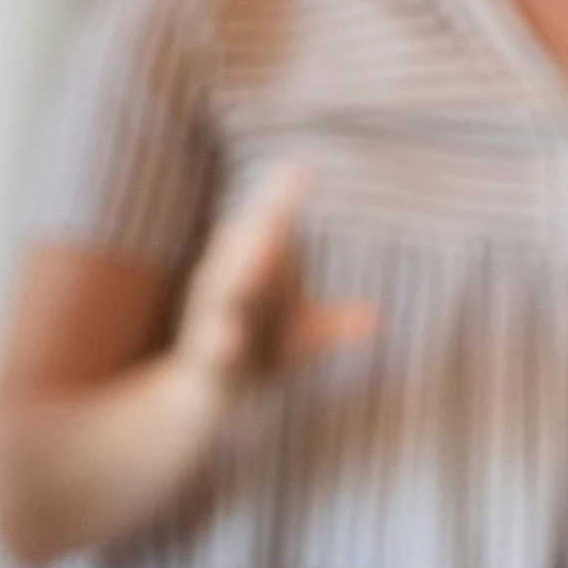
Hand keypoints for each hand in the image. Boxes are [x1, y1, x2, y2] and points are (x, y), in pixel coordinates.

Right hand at [173, 161, 376, 404]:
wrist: (192, 401)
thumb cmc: (256, 353)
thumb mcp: (297, 340)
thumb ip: (332, 325)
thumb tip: (375, 318)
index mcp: (249, 269)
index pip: (269, 226)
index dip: (283, 196)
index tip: (305, 166)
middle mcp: (223, 287)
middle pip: (243, 253)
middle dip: (261, 233)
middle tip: (278, 215)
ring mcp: (207, 319)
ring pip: (220, 296)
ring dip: (237, 279)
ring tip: (259, 261)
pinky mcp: (201, 359)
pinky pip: (210, 350)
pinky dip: (219, 344)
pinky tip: (228, 342)